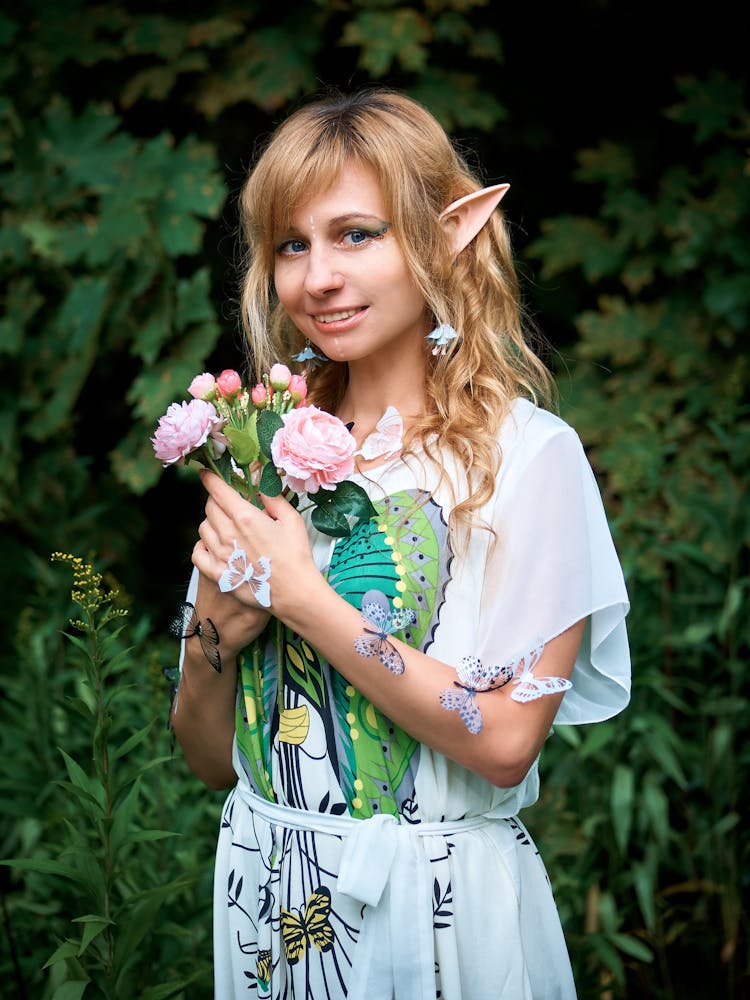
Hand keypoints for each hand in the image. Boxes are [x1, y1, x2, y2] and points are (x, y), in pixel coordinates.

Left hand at [192, 470, 320, 623]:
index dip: (210, 479)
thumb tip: (261, 487)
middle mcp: (228, 534)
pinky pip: (197, 553)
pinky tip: (212, 546)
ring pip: (203, 528)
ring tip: (226, 527)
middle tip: (228, 504)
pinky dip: (202, 546)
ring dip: (212, 523)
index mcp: (246, 517)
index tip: (206, 474)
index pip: (218, 491)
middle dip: (216, 500)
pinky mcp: (217, 574)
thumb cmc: (296, 557)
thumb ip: (273, 499)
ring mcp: (220, 555)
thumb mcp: (292, 520)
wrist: (294, 592)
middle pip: (210, 507)